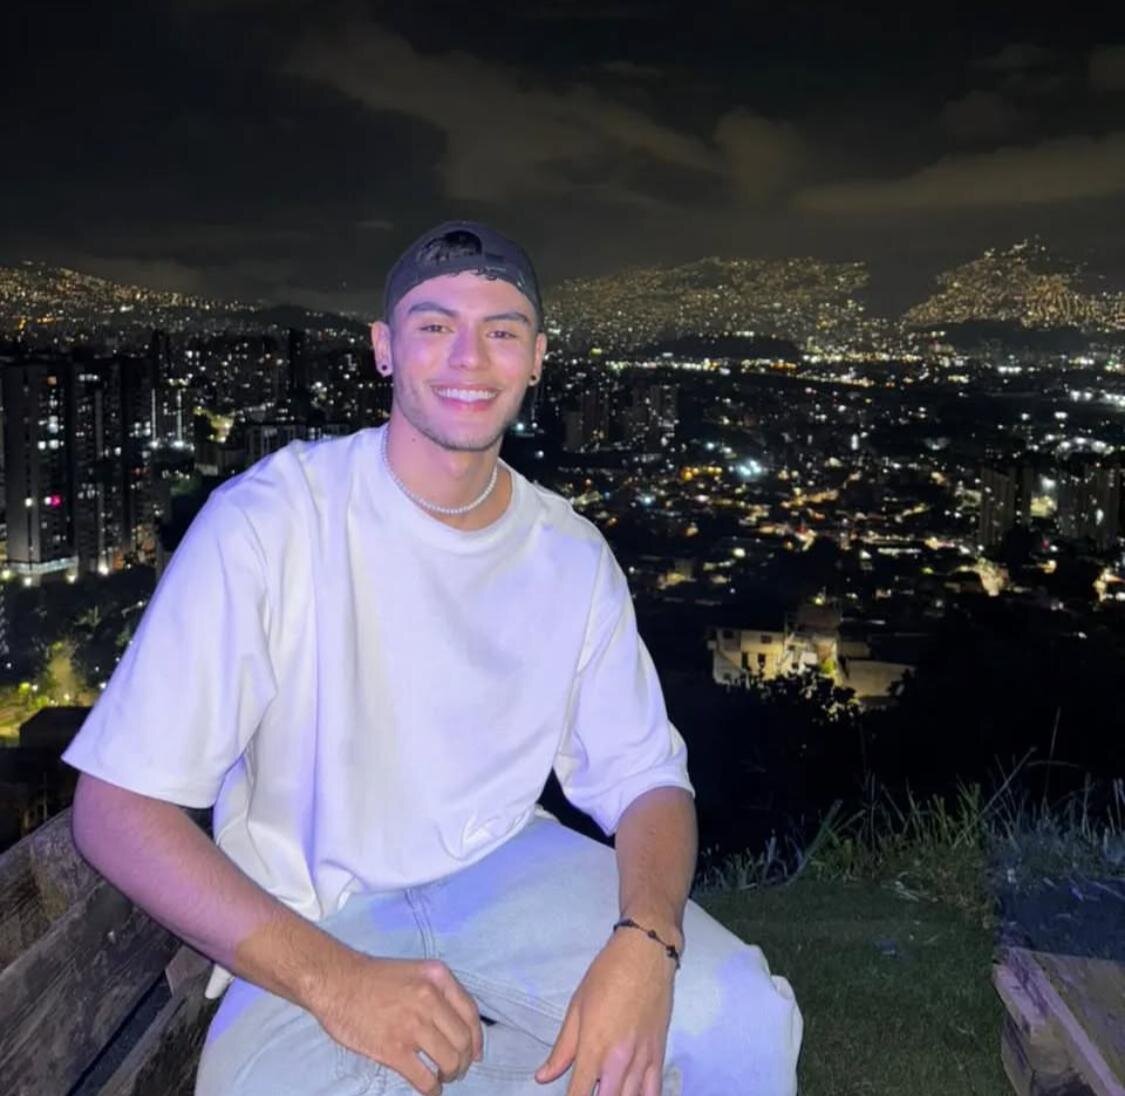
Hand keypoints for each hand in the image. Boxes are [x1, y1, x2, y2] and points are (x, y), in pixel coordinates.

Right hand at [312, 953, 482, 1095]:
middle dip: (464, 1061)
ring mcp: (413, 1025)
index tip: (475, 1054)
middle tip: (456, 1069)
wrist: (337, 981)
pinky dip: (432, 1089)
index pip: (471, 1014)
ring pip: (449, 1061)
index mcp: (438, 977)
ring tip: (443, 1078)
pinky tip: (431, 1090)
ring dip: (451, 1075)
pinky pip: (424, 1078)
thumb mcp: (415, 971)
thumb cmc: (374, 977)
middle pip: (463, 1040)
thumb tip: (457, 1026)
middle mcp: (431, 998)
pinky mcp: (394, 1049)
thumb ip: (438, 992)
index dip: (477, 1039)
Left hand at [535, 929, 675, 1095]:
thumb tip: (542, 1076)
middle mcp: (618, 1061)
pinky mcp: (659, 1055)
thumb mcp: (576, 1007)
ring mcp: (642, 1060)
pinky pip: (654, 1091)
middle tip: (587, 1092)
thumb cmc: (606, 975)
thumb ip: (562, 1048)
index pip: (578, 1095)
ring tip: (607, 1092)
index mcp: (593, 1048)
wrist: (644, 954)